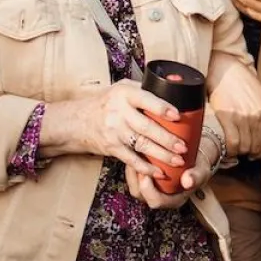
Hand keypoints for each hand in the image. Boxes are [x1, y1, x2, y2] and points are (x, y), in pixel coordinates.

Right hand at [71, 79, 188, 178]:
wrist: (78, 121)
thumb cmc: (106, 103)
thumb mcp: (121, 88)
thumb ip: (142, 90)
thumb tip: (172, 90)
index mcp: (124, 94)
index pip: (145, 99)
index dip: (162, 108)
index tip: (178, 116)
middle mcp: (119, 112)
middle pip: (146, 127)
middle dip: (167, 138)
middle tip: (183, 146)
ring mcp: (114, 131)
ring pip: (142, 144)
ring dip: (162, 155)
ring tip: (178, 160)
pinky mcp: (112, 148)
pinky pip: (131, 159)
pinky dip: (146, 167)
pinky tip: (160, 172)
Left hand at [124, 141, 217, 209]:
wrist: (195, 156)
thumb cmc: (198, 166)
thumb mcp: (201, 170)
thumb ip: (196, 176)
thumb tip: (188, 182)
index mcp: (172, 200)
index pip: (155, 201)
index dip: (148, 190)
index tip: (148, 175)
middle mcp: (159, 196)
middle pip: (139, 193)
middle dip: (135, 177)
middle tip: (137, 162)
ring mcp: (150, 186)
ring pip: (133, 183)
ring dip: (131, 169)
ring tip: (134, 154)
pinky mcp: (145, 176)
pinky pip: (132, 174)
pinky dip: (132, 163)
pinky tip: (134, 151)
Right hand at [208, 62, 260, 158]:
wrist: (226, 69)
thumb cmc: (242, 83)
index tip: (254, 153)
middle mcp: (259, 116)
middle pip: (256, 148)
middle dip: (247, 152)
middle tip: (241, 148)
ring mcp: (244, 117)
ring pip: (244, 148)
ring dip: (237, 151)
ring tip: (232, 146)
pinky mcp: (228, 116)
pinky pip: (232, 143)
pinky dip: (229, 149)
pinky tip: (226, 145)